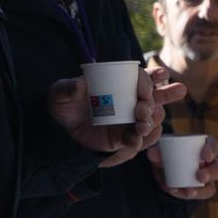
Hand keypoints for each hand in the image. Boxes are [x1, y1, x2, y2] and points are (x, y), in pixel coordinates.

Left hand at [47, 65, 182, 167]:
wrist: (58, 130)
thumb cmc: (62, 105)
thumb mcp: (59, 94)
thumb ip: (67, 88)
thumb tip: (80, 84)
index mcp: (119, 83)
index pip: (141, 77)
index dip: (150, 80)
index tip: (145, 90)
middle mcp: (129, 100)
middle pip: (155, 96)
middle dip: (158, 100)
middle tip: (144, 108)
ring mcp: (129, 119)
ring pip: (153, 118)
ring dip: (151, 121)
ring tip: (141, 124)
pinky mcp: (124, 137)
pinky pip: (140, 140)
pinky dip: (140, 139)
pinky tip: (134, 138)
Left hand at [147, 134, 217, 200]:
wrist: (160, 170)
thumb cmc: (164, 154)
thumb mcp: (158, 151)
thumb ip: (155, 151)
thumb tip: (153, 153)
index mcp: (202, 147)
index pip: (214, 145)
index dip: (212, 149)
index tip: (206, 156)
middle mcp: (208, 164)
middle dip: (212, 173)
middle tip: (201, 177)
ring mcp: (205, 180)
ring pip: (211, 187)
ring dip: (201, 190)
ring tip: (189, 191)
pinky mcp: (197, 192)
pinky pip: (197, 196)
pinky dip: (185, 195)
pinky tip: (174, 191)